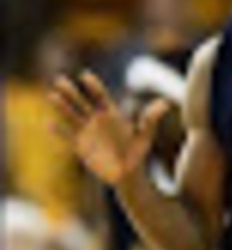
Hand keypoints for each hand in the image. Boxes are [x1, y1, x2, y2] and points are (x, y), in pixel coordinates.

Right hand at [49, 71, 168, 185]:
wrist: (127, 174)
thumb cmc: (137, 151)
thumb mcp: (145, 134)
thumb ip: (151, 118)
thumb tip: (165, 102)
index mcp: (112, 115)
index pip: (101, 97)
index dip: (93, 87)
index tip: (85, 75)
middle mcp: (97, 121)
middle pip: (82, 103)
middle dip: (71, 92)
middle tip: (59, 79)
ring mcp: (88, 133)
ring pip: (72, 117)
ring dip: (62, 107)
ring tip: (51, 95)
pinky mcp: (81, 147)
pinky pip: (68, 137)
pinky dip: (60, 131)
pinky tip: (49, 123)